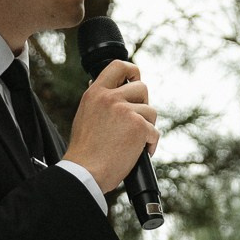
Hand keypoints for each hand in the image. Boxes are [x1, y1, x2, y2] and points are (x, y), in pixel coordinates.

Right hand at [63, 59, 158, 192]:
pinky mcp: (139, 127)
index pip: (118, 66)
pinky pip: (154, 131)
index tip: (136, 79)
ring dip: (146, 126)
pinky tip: (140, 152)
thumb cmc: (84, 151)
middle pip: (142, 87)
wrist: (85, 173)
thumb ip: (99, 101)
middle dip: (143, 104)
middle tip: (136, 120)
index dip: (132, 70)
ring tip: (134, 141)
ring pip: (151, 111)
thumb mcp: (85, 115)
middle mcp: (110, 98)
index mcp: (95, 93)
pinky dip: (150, 143)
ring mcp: (125, 111)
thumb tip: (108, 87)